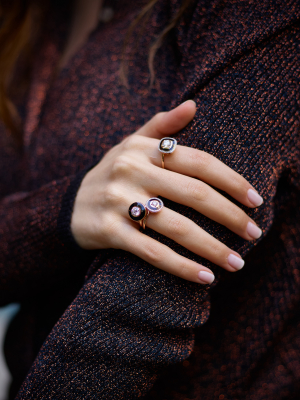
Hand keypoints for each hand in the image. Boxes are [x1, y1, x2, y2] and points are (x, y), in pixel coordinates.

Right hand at [71, 101, 262, 283]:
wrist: (69, 205)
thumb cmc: (112, 173)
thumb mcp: (131, 144)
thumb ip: (162, 126)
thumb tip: (193, 104)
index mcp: (144, 149)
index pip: (200, 161)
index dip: (233, 181)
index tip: (256, 201)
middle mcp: (132, 171)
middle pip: (195, 194)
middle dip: (231, 217)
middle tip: (255, 234)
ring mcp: (119, 201)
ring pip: (177, 227)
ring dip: (212, 247)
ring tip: (237, 263)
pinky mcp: (109, 231)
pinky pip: (152, 252)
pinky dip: (181, 267)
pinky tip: (205, 277)